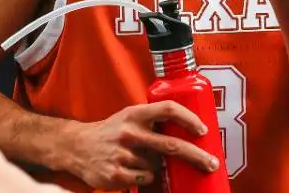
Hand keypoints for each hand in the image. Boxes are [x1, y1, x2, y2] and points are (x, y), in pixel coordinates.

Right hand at [60, 102, 220, 188]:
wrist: (76, 146)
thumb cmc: (111, 132)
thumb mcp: (129, 117)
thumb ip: (152, 120)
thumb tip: (188, 130)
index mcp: (135, 114)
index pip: (168, 110)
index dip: (189, 118)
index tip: (203, 130)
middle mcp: (130, 132)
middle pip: (172, 145)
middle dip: (196, 156)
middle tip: (212, 163)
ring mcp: (123, 154)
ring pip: (158, 166)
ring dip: (157, 166)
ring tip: (139, 159)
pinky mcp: (117, 174)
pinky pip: (146, 178)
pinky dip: (145, 177)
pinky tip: (132, 170)